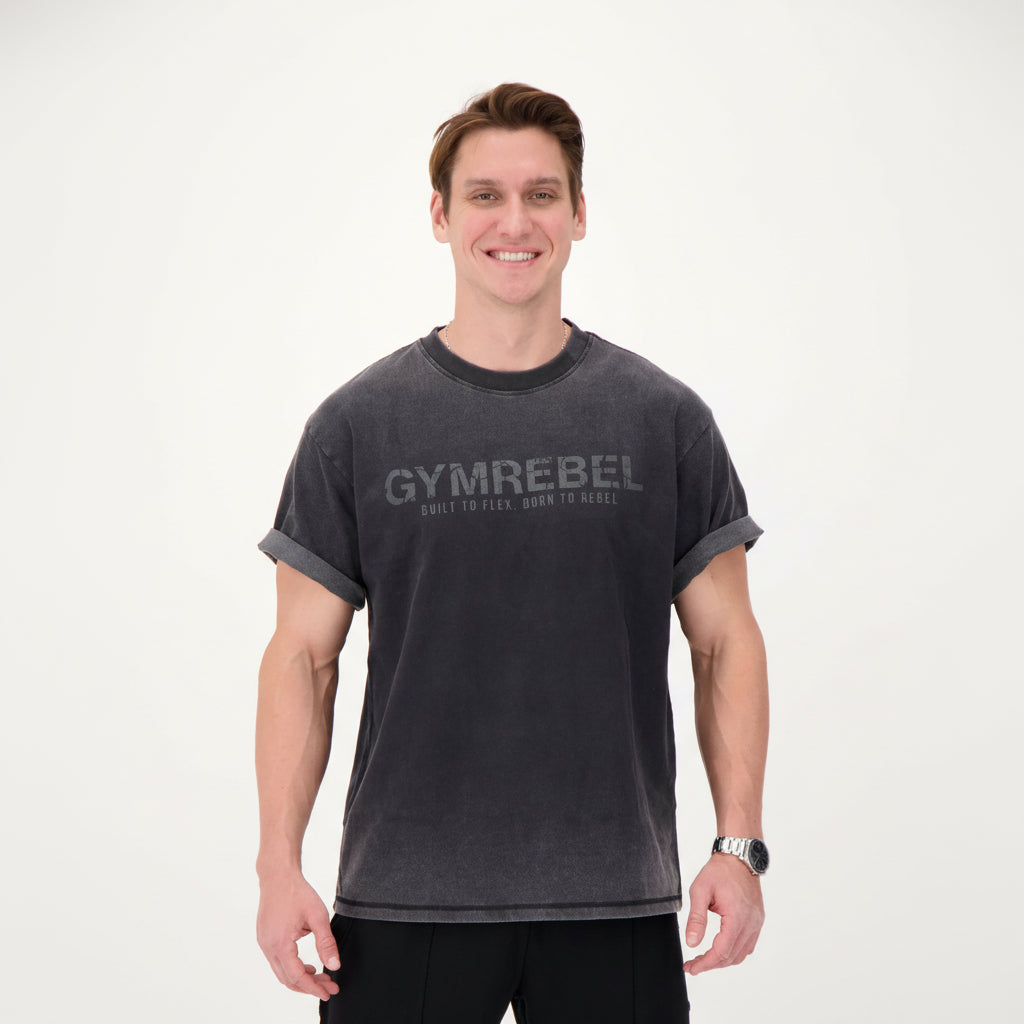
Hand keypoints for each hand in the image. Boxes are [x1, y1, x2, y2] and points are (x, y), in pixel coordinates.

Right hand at [256, 871, 340, 1000]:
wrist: (278, 875)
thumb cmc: (298, 892)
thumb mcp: (317, 915)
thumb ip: (326, 942)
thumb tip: (335, 966)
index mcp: (279, 943)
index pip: (296, 977)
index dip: (313, 988)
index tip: (329, 992)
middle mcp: (268, 947)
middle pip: (288, 979)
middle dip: (309, 986)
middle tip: (330, 986)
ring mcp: (264, 943)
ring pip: (281, 972)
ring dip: (300, 978)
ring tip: (321, 977)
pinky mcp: (264, 938)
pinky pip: (277, 962)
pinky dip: (292, 968)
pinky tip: (307, 965)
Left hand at [683, 854, 764, 974]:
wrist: (738, 857)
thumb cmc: (719, 871)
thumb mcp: (700, 890)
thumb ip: (696, 918)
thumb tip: (692, 943)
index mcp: (737, 917)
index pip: (721, 952)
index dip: (705, 964)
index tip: (691, 968)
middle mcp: (751, 923)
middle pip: (731, 957)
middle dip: (711, 964)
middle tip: (693, 964)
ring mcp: (757, 922)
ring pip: (741, 954)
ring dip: (722, 960)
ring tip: (704, 959)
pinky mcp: (758, 920)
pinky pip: (747, 945)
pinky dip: (734, 952)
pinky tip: (721, 949)